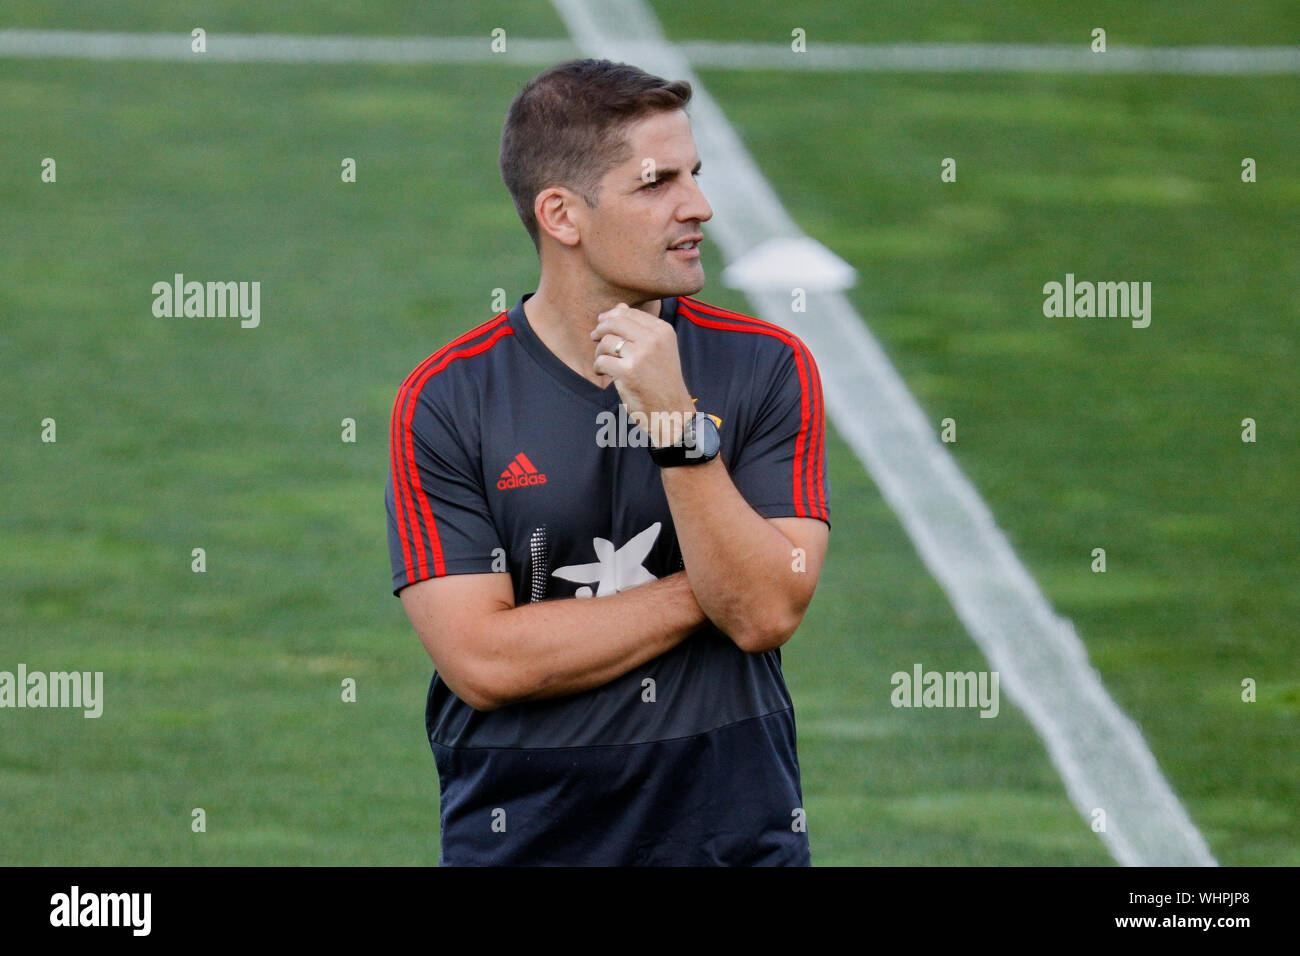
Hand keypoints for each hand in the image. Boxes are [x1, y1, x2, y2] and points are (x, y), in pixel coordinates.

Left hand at [591, 303, 695, 445]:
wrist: (671, 411)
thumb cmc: (662, 381)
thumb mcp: (658, 349)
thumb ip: (639, 327)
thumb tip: (619, 306)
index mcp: (663, 331)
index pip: (629, 313)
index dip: (611, 316)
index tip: (602, 324)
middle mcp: (654, 339)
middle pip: (615, 323)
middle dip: (600, 330)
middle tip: (595, 339)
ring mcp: (641, 355)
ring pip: (606, 341)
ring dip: (599, 352)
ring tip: (604, 362)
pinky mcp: (628, 371)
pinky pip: (601, 360)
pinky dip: (598, 366)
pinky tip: (604, 373)